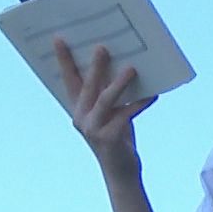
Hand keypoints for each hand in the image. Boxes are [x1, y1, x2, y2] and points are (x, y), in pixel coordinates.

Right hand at [53, 40, 153, 178]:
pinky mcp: (109, 139)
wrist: (121, 173)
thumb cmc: (118, 137)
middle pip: (87, 86)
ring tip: (132, 68)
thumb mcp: (111, 113)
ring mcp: (93, 129)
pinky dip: (140, 103)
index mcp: (78, 108)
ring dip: (119, 83)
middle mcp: (81, 117)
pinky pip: (126, 116)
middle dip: (95, 65)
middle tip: (102, 46)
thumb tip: (123, 64)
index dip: (63, 59)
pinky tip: (153, 94)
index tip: (59, 38)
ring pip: (105, 100)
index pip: (68, 79)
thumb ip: (109, 93)